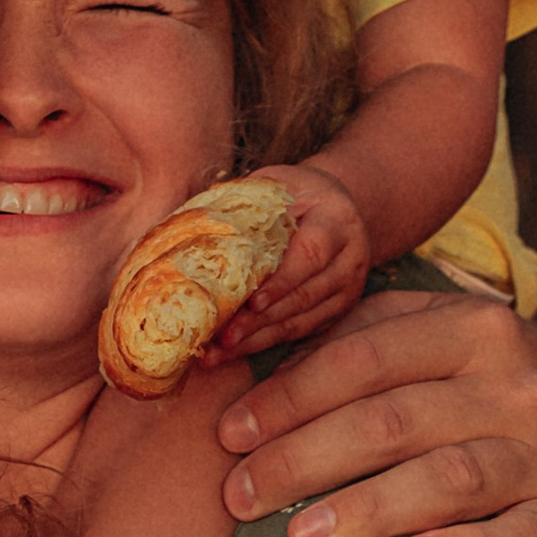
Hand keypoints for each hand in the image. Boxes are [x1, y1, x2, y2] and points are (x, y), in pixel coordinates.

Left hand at [211, 160, 370, 352]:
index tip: (251, 302)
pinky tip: (233, 351)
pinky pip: (299, 331)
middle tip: (222, 337)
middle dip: (260, 320)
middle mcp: (349, 259)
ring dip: (257, 339)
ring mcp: (346, 289)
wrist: (335, 204)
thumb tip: (187, 223)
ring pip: (301, 321)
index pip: (311, 254)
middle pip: (304, 296)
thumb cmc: (295, 193)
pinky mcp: (336, 310)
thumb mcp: (275, 184)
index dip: (281, 282)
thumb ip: (244, 202)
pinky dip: (264, 342)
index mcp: (336, 222)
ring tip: (217, 352)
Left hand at [217, 288, 536, 536]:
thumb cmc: (474, 386)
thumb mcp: (427, 338)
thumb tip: (248, 365)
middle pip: (392, 422)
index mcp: (475, 328)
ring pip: (448, 479)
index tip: (228, 437)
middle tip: (240, 498)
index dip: (287, 400)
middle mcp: (519, 385)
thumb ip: (351, 342)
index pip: (362, 361)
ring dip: (367, 510)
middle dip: (303, 460)